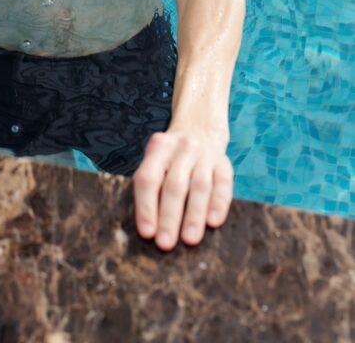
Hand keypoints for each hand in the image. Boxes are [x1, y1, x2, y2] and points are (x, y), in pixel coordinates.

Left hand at [131, 128, 233, 249]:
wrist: (199, 127)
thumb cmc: (171, 157)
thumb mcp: (155, 160)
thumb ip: (150, 187)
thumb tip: (147, 229)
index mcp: (158, 148)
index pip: (148, 178)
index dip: (146, 206)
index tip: (147, 233)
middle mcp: (181, 148)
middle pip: (174, 185)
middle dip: (169, 217)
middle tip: (165, 243)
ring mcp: (204, 154)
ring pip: (199, 186)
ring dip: (194, 215)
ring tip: (190, 240)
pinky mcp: (224, 162)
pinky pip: (223, 183)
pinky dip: (219, 203)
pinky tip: (214, 222)